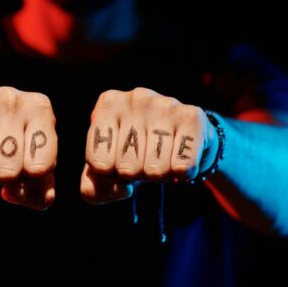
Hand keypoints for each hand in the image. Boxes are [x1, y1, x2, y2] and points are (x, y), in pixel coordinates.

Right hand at [0, 86, 57, 209]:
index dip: (31, 176)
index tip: (27, 163)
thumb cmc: (13, 146)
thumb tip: (10, 192)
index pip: (42, 167)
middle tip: (0, 160)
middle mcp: (11, 99)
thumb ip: (39, 192)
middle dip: (3, 176)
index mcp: (39, 109)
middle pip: (9, 170)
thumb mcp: (35, 166)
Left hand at [80, 87, 216, 203]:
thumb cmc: (135, 152)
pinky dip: (181, 173)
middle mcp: (136, 97)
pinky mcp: (193, 117)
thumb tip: (120, 188)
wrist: (181, 140)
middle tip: (143, 161)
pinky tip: (179, 157)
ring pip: (155, 169)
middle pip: (126, 167)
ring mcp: (165, 104)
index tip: (117, 162)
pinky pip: (182, 166)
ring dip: (159, 175)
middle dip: (135, 175)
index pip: (98, 163)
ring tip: (161, 158)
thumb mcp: (106, 169)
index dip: (110, 175)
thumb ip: (94, 187)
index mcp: (109, 104)